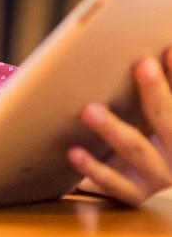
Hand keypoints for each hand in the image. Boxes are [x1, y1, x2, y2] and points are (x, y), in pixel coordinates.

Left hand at [68, 50, 171, 204]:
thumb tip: (154, 43)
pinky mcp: (134, 193)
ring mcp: (158, 174)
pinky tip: (74, 152)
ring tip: (89, 110)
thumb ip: (154, 83)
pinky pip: (116, 184)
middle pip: (169, 121)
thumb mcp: (150, 106)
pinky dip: (94, 169)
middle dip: (156, 93)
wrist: (135, 173)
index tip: (168, 48)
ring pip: (138, 151)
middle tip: (141, 64)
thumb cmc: (142, 125)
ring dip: (115, 130)